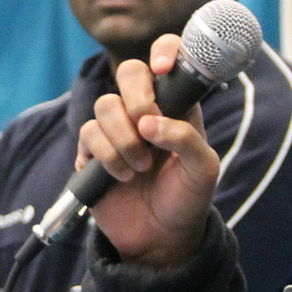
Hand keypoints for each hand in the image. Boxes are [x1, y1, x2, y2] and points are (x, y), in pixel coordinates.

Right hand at [77, 32, 221, 267]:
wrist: (160, 240)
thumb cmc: (188, 199)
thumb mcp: (203, 170)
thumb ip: (185, 139)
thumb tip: (150, 123)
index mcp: (177, 105)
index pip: (168, 58)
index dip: (164, 52)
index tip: (163, 69)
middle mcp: (145, 110)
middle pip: (128, 71)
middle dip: (136, 97)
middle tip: (147, 126)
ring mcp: (117, 129)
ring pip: (105, 105)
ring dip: (123, 139)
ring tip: (139, 168)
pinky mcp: (93, 151)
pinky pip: (88, 134)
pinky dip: (106, 156)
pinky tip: (121, 177)